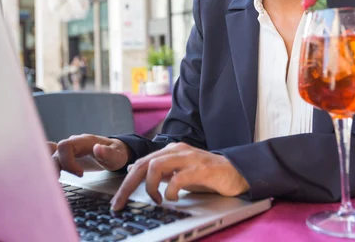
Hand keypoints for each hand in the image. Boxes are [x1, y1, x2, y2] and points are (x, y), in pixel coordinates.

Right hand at [50, 134, 130, 176]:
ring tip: (57, 182)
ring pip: (51, 157)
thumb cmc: (116, 154)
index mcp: (84, 141)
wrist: (115, 152)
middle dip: (54, 168)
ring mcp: (69, 150)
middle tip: (62, 181)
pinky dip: (49, 168)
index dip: (68, 161)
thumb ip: (108, 153)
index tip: (81, 174)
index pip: (65, 146)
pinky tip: (53, 179)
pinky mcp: (66, 156)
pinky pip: (52, 158)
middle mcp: (74, 144)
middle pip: (54, 152)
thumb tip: (97, 148)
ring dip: (50, 170)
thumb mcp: (117, 156)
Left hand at [110, 142, 249, 210]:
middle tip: (119, 203)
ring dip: (150, 187)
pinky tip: (172, 198)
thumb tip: (134, 171)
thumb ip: (160, 171)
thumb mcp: (179, 172)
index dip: (125, 183)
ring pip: (156, 166)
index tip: (117, 201)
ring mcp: (189, 158)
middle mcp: (177, 150)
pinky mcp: (201, 168)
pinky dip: (170, 190)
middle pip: (143, 164)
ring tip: (156, 199)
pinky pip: (177, 178)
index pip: (141, 163)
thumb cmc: (208, 174)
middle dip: (127, 186)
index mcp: (170, 151)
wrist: (237, 172)